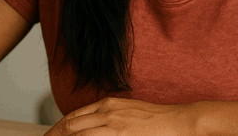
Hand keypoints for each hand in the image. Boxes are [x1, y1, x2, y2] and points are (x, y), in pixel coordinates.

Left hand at [45, 97, 198, 135]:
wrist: (180, 122)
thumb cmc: (158, 121)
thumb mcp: (129, 113)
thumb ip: (110, 119)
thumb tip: (94, 128)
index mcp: (109, 104)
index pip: (73, 117)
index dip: (57, 129)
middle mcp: (107, 112)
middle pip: (70, 125)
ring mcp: (113, 125)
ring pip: (77, 134)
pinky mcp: (120, 135)